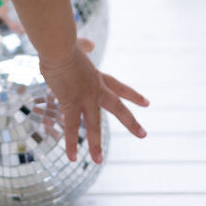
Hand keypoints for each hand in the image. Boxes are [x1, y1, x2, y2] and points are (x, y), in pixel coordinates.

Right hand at [38, 41, 148, 162]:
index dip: (133, 96)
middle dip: (131, 122)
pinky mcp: (70, 103)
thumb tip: (91, 44)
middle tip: (143, 135)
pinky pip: (71, 128)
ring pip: (94, 125)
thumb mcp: (78, 46)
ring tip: (98, 161)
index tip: (147, 103)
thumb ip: (85, 47)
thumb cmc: (65, 45)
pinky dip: (71, 143)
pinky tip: (72, 158)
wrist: (59, 46)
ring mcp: (85, 98)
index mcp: (98, 77)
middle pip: (117, 108)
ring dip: (96, 144)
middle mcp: (96, 89)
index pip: (120, 88)